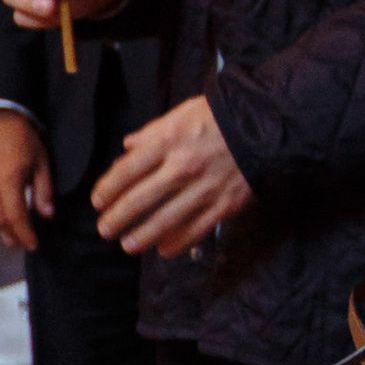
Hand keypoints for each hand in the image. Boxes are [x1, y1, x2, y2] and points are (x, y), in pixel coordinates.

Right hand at [0, 111, 53, 251]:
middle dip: (12, 234)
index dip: (24, 234)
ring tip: (9, 231)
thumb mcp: (41, 163)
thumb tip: (47, 216)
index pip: (16, 216)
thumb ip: (43, 191)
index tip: (33, 245)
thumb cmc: (23, 139)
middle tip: (22, 243)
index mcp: (9, 180)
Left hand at [93, 96, 252, 257]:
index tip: (98, 202)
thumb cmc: (218, 117)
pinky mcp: (224, 204)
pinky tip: (164, 250)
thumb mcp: (181, 113)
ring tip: (128, 246)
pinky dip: (179, 242)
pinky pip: (197, 229)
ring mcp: (203, 189)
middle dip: (118, 218)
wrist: (266, 127)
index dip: (107, 189)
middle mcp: (181, 168)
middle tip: (105, 230)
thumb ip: (152, 132)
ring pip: (166, 220)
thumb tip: (128, 146)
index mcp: (167, 142)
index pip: (126, 171)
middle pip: (140, 200)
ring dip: (143, 236)